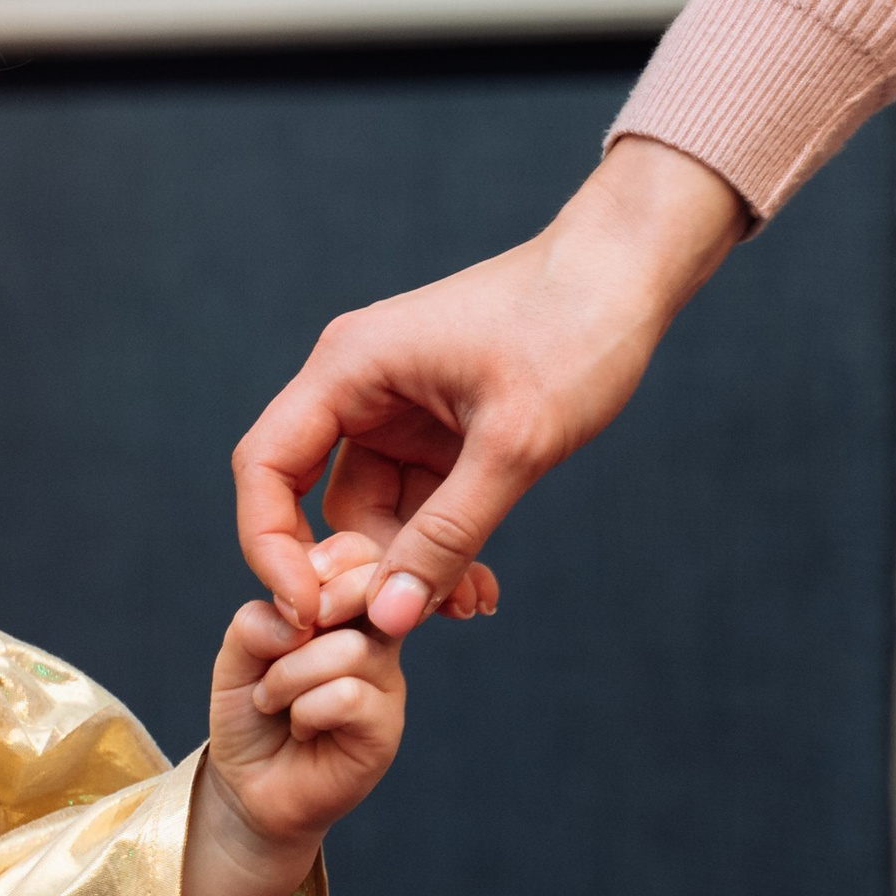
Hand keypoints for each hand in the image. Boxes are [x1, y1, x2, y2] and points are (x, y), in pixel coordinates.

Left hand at [204, 533, 406, 862]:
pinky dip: (306, 710)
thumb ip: (257, 623)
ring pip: (349, 649)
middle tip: (283, 644)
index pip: (362, 555)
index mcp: (344, 610)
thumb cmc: (250, 714)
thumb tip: (295, 620)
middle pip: (372, 588)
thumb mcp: (236, 657)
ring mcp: (385, 683)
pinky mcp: (385, 728)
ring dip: (288, 676)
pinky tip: (302, 727)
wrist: (249, 786)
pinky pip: (348, 696)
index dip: (327, 563)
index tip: (287, 603)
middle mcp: (374, 639)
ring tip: (272, 700)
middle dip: (317, 606)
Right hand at [229, 138, 745, 640]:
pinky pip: (418, 506)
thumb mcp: (515, 443)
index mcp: (349, 368)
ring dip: (411, 568)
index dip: (271, 546)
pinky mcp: (437, 432)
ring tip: (471, 604)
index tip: (309, 611)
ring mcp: (398, 412)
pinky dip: (441, 548)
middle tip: (417, 620)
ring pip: (375, 515)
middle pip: (321, 503)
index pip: (266, 468)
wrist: (630, 276)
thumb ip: (448, 535)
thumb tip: (389, 616)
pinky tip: (480, 586)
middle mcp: (359, 389)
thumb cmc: (574, 330)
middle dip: (363, 569)